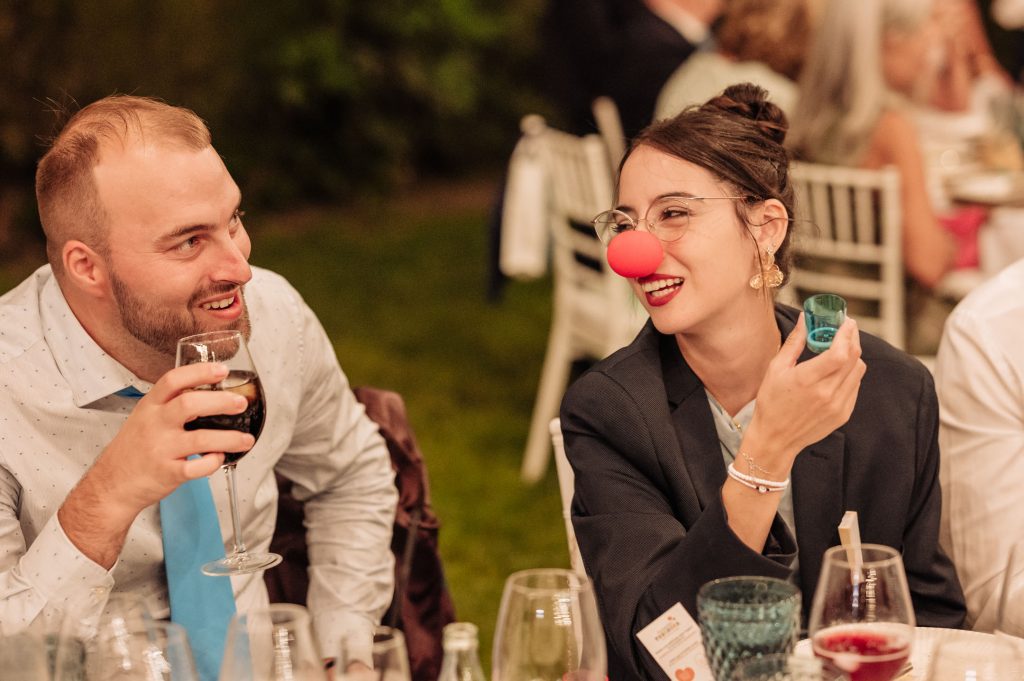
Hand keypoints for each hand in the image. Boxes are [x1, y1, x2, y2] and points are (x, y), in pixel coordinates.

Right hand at [96, 362, 255, 514]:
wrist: (111, 484)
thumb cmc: (134, 449)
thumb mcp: (145, 417)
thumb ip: (171, 404)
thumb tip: (210, 392)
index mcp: (150, 406)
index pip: (173, 380)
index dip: (200, 372)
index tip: (222, 370)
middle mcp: (155, 424)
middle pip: (190, 404)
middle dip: (221, 401)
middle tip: (241, 403)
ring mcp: (160, 449)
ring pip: (200, 439)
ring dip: (229, 438)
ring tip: (246, 439)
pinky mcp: (167, 473)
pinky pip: (196, 467)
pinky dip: (212, 462)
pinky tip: (219, 458)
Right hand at [743, 314, 865, 472]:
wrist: (775, 438)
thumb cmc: (771, 402)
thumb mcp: (776, 369)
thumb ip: (794, 343)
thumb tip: (804, 319)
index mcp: (807, 380)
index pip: (840, 352)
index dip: (847, 334)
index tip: (846, 322)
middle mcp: (826, 393)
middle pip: (853, 358)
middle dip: (852, 339)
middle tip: (847, 328)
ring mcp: (838, 405)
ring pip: (858, 371)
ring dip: (853, 355)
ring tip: (842, 348)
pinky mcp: (843, 414)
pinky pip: (855, 386)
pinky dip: (851, 373)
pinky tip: (838, 370)